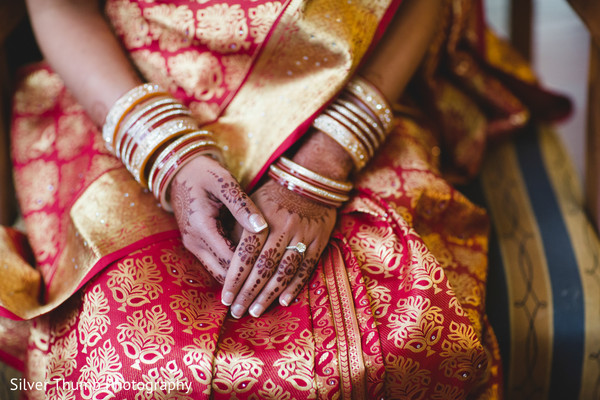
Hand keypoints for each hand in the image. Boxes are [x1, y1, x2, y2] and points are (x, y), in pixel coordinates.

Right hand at [170, 155, 267, 283]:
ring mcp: (193, 245)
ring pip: (218, 273)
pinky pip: (215, 263)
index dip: (251, 267)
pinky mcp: (196, 245)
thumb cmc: (204, 173)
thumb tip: (262, 226)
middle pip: (223, 273)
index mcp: (202, 226)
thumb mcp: (224, 183)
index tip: (274, 268)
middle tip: (273, 281)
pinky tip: (252, 265)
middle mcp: (194, 241)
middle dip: (245, 280)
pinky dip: (231, 268)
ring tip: (264, 279)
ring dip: (238, 277)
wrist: (180, 171)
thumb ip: (242, 205)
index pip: (229, 259)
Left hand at [221, 179, 336, 317]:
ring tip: (256, 311)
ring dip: (269, 294)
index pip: (245, 254)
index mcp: (262, 218)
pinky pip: (306, 268)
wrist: (310, 180)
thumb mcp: (250, 204)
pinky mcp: (318, 241)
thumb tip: (225, 261)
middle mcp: (283, 228)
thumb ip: (238, 230)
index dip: (235, 278)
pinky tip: (283, 301)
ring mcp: (303, 235)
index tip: (226, 298)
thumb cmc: (272, 196)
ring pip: (284, 271)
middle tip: (237, 312)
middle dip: (248, 292)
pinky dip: (295, 286)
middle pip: (263, 267)